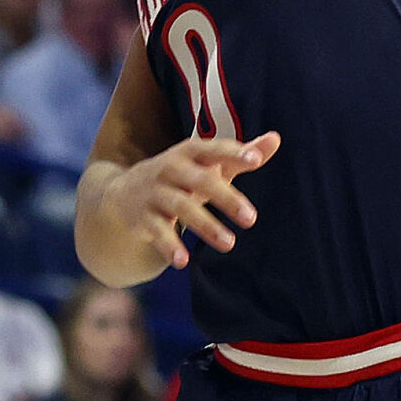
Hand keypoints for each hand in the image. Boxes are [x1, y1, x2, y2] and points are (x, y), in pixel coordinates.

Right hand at [106, 131, 280, 271]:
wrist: (124, 192)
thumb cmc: (180, 177)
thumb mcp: (205, 164)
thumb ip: (239, 155)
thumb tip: (276, 139)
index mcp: (189, 152)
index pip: (213, 149)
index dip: (233, 152)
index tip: (255, 160)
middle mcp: (171, 168)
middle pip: (200, 181)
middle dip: (225, 197)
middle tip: (252, 218)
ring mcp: (155, 193)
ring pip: (181, 208)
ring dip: (206, 225)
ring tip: (230, 244)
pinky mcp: (144, 217)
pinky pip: (158, 231)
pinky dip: (169, 245)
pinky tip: (183, 262)